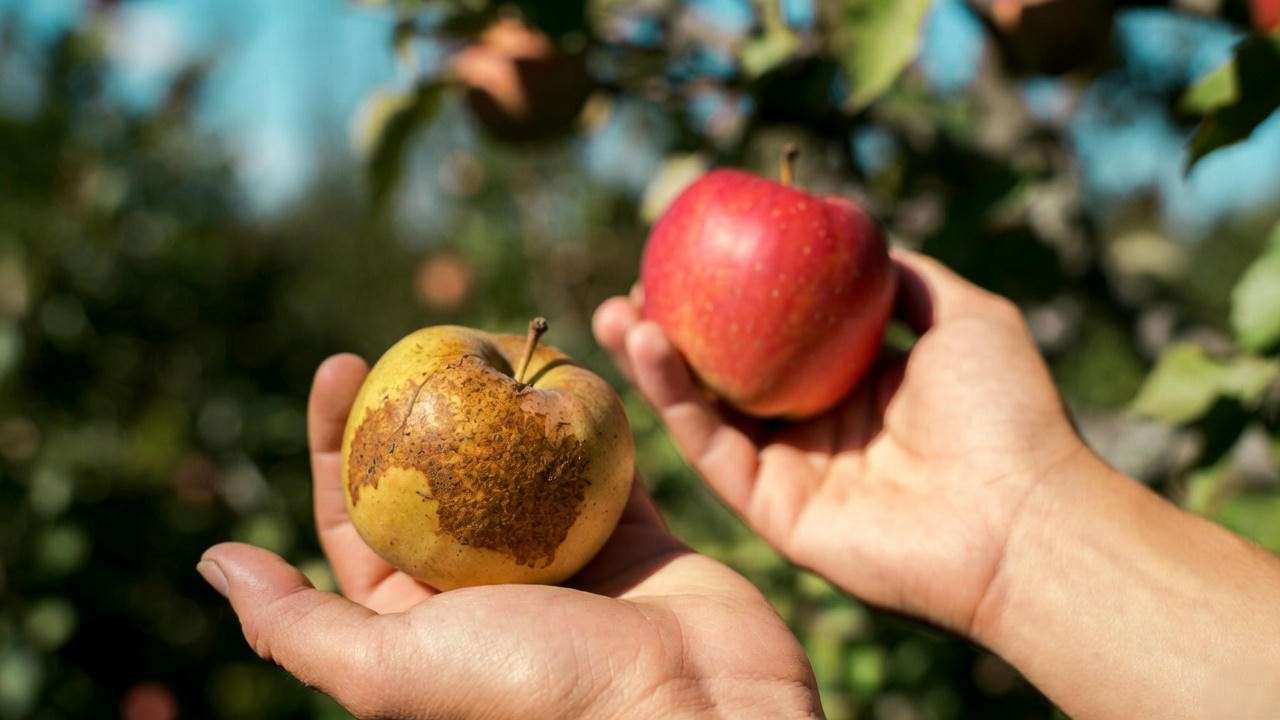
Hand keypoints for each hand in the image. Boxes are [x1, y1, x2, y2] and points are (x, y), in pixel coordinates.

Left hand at [198, 355, 821, 719]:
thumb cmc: (538, 693)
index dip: (336, 438)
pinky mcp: (630, 531)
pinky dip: (585, 411)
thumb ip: (298, 625)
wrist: (695, 713)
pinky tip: (566, 360)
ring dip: (503, 398)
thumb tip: (212, 560)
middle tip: (416, 337)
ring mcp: (561, 555)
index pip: (357, 513)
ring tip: (490, 338)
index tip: (342, 365)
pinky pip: (600, 456)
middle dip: (419, 401)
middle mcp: (484, 584)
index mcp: (419, 619)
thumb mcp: (392, 668)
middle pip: (436, 473)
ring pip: (517, 458)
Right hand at [593, 248, 1087, 636]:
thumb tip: (859, 240)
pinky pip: (711, 447)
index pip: (776, 336)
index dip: (733, 298)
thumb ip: (909, 279)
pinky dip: (673, 397)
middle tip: (634, 285)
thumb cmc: (1006, 413)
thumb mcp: (967, 316)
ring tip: (616, 309)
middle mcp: (816, 427)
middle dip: (675, 330)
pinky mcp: (772, 510)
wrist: (1021, 517)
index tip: (693, 253)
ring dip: (655, 360)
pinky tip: (648, 343)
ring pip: (706, 410)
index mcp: (857, 385)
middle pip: (726, 371)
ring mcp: (792, 471)